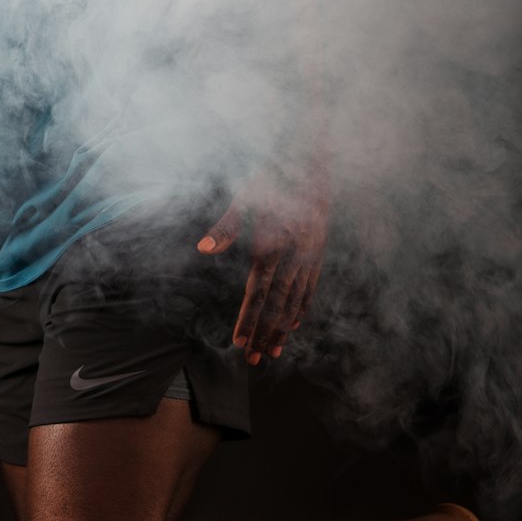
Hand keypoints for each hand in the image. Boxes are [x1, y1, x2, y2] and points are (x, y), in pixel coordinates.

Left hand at [196, 164, 328, 365]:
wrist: (309, 160)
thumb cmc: (270, 178)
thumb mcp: (243, 200)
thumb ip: (225, 228)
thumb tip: (202, 249)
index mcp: (272, 247)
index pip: (258, 293)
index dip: (249, 320)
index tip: (240, 343)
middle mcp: (294, 256)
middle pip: (277, 304)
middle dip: (265, 333)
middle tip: (255, 360)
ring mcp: (309, 255)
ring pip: (296, 300)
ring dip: (283, 327)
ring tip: (276, 352)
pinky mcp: (318, 249)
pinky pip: (311, 285)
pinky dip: (303, 306)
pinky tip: (295, 323)